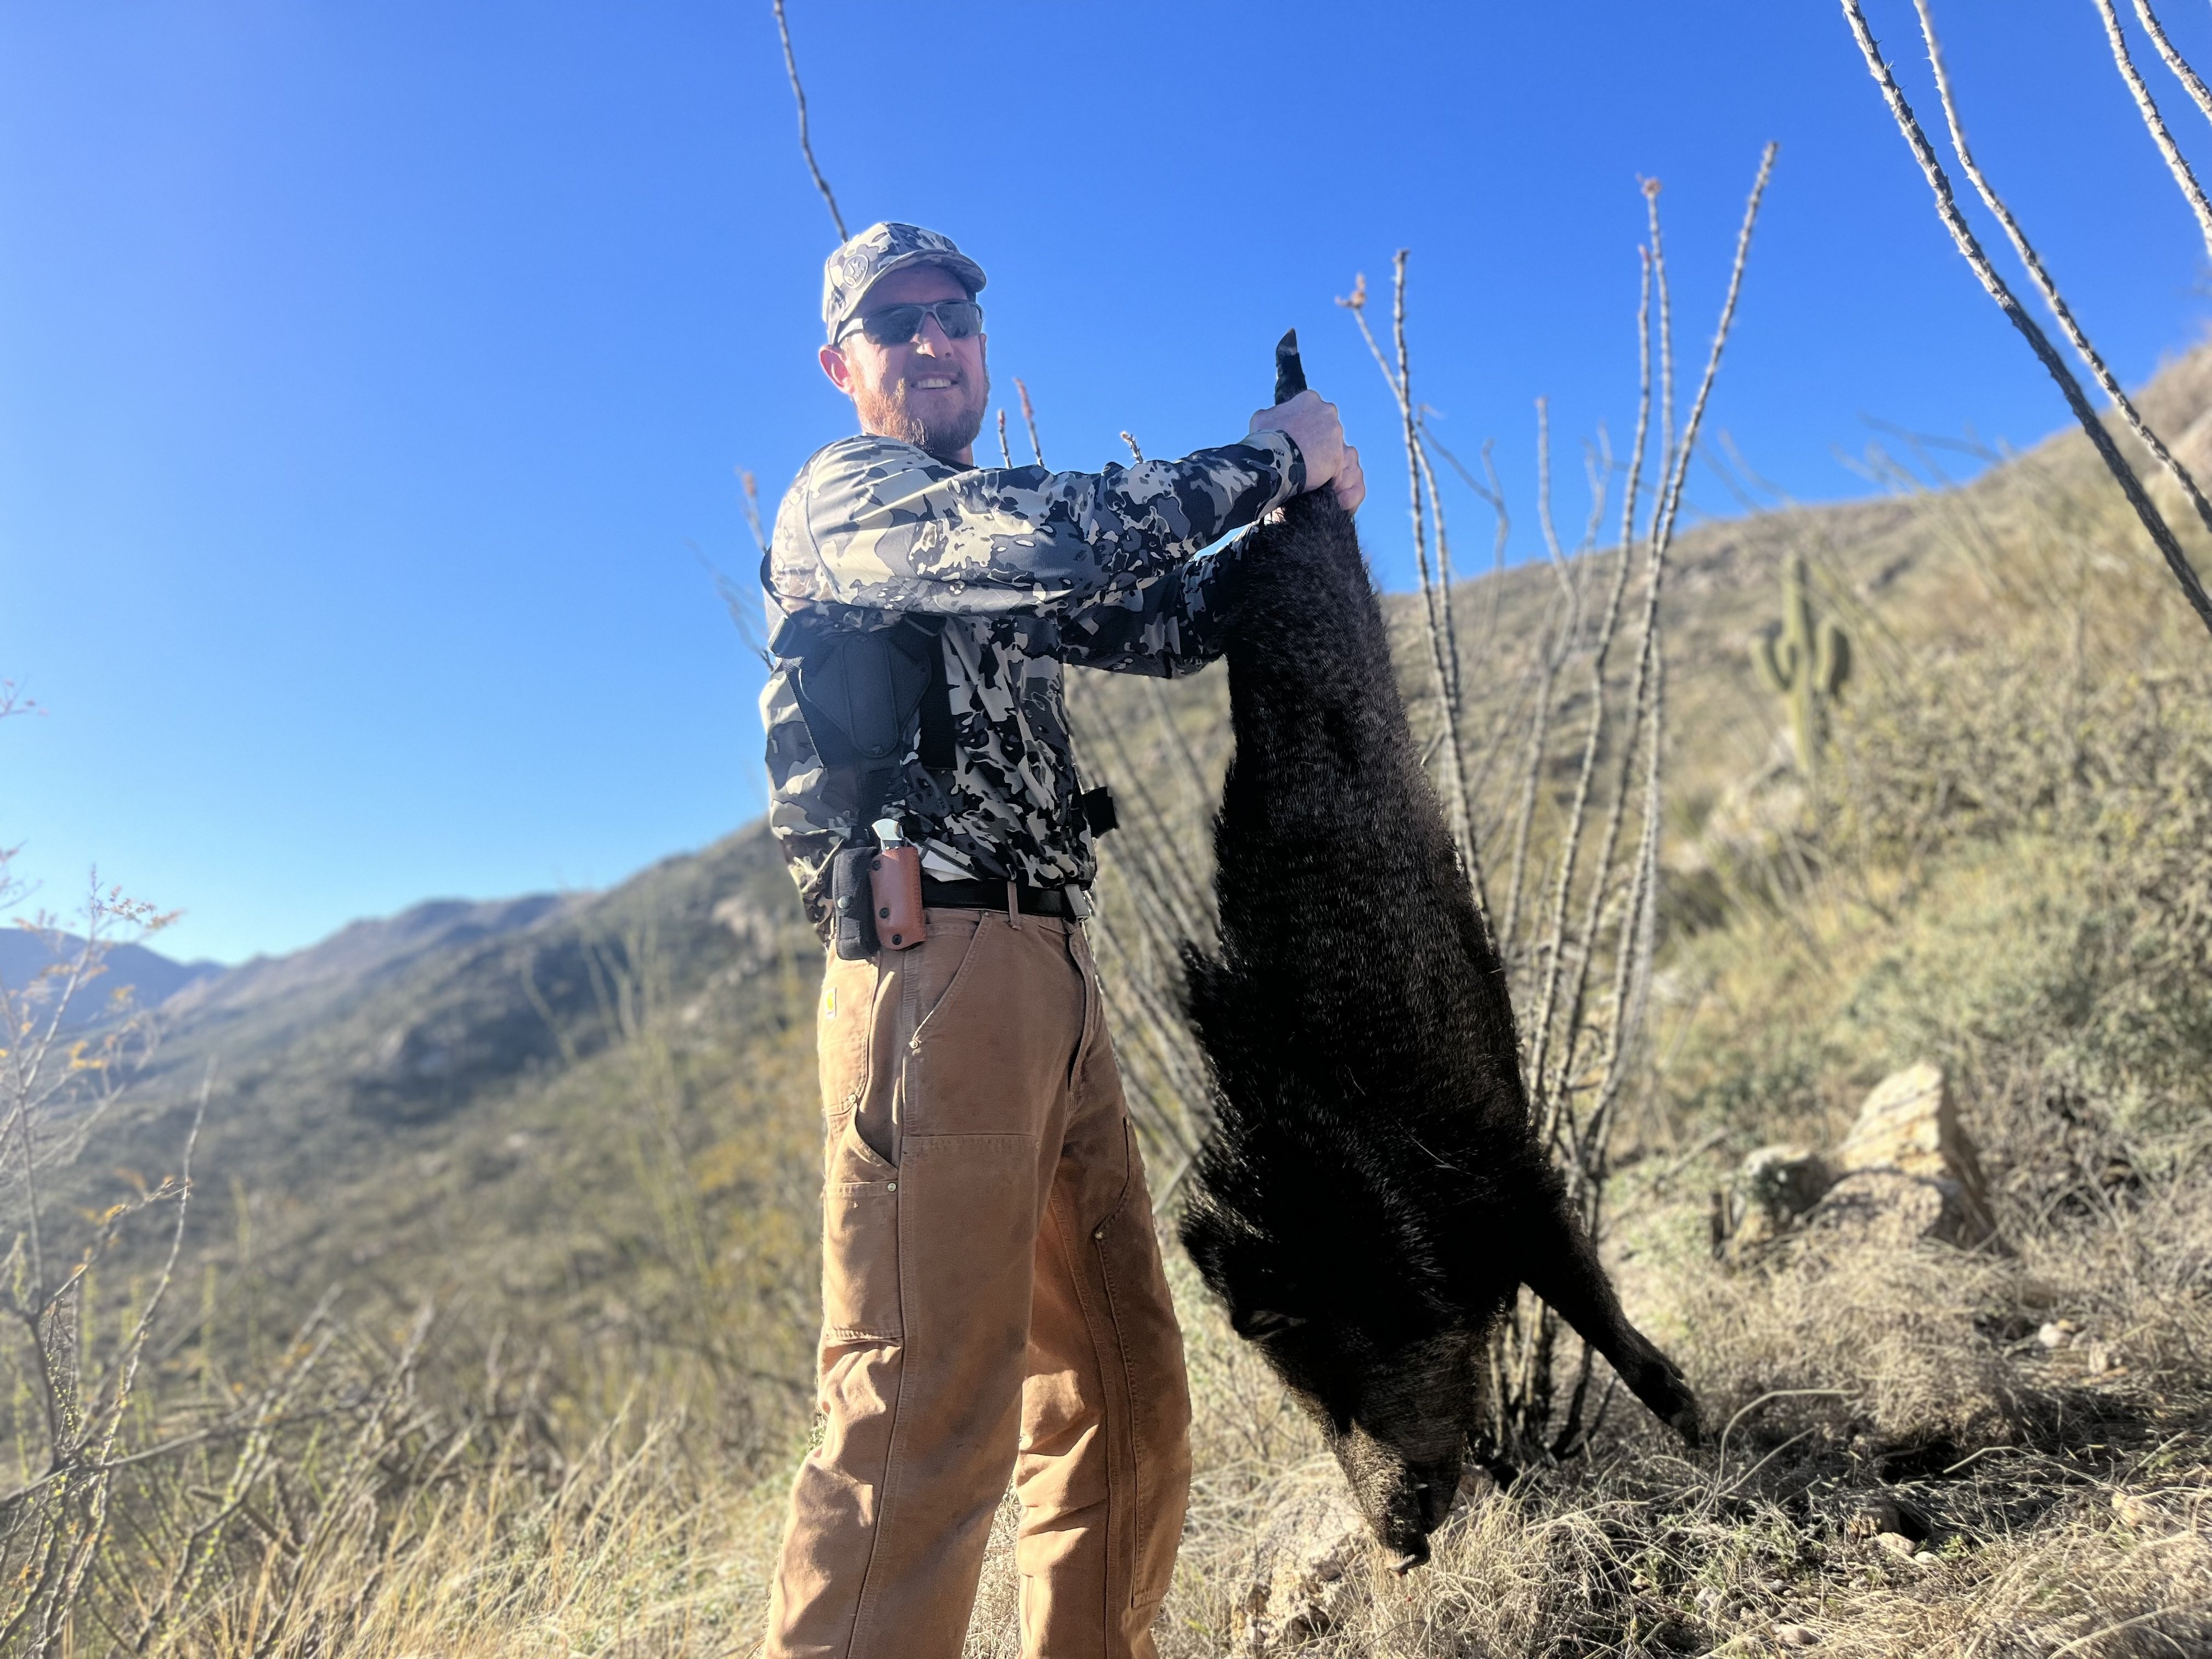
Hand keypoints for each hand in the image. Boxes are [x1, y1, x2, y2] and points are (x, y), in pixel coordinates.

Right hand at [1249, 389, 1360, 508]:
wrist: (1274, 461)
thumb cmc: (1266, 438)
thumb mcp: (1262, 418)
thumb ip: (1274, 414)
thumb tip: (1273, 417)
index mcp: (1310, 399)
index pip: (1311, 410)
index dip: (1303, 424)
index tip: (1296, 435)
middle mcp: (1327, 412)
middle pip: (1326, 425)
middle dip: (1316, 437)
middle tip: (1302, 451)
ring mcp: (1336, 433)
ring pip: (1332, 445)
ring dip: (1322, 454)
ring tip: (1307, 466)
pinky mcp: (1339, 455)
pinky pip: (1335, 465)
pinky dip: (1327, 472)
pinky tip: (1313, 478)